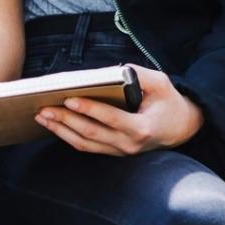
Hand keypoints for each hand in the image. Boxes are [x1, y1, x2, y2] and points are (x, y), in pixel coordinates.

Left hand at [35, 66, 204, 156]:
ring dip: (61, 130)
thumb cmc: (168, 101)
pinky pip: (87, 146)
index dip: (89, 109)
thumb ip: (137, 74)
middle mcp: (129, 144)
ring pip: (85, 144)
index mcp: (142, 127)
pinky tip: (54, 124)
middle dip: (66, 120)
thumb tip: (107, 72)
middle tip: (44, 108)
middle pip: (92, 133)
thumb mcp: (160, 82)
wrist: (181, 127)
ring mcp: (121, 151)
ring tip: (42, 116)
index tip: (69, 98)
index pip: (111, 119)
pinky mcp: (114, 152)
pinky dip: (68, 136)